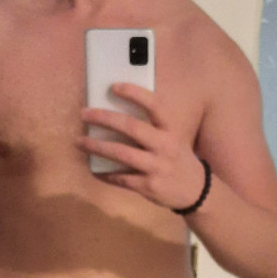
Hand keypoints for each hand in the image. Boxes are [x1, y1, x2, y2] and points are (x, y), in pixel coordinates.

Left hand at [78, 83, 206, 211]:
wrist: (196, 191)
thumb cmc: (178, 159)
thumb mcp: (172, 138)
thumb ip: (152, 127)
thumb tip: (117, 114)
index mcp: (170, 130)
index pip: (154, 106)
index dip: (135, 94)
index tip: (114, 86)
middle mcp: (164, 146)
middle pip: (131, 127)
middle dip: (104, 118)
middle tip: (84, 113)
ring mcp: (156, 167)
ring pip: (121, 154)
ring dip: (97, 146)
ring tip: (80, 142)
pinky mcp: (149, 186)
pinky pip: (121, 179)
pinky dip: (105, 174)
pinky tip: (94, 169)